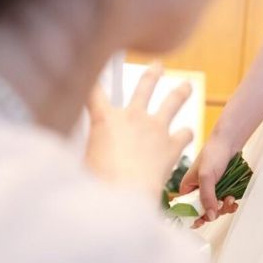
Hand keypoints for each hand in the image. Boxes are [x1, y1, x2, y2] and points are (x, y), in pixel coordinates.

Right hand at [85, 62, 192, 198]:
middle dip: (152, 74)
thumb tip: (74, 156)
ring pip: (173, 101)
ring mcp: (155, 128)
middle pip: (144, 87)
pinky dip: (186, 134)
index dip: (93, 81)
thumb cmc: (96, 183)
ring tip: (187, 85)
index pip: (94, 92)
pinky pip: (185, 133)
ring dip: (180, 92)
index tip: (95, 69)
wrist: (124, 196)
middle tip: (158, 66)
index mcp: (105, 119)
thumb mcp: (82, 162)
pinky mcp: (172, 145)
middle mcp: (133, 117)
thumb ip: (86, 150)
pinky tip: (187, 135)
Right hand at [179, 132, 238, 222]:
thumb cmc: (213, 153)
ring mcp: (210, 191)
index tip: (202, 221)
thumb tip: (210, 217)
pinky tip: (234, 201)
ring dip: (224, 208)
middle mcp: (197, 192)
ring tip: (231, 199)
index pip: (186, 210)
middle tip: (223, 205)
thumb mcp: (206, 176)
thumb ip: (207, 197)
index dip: (193, 218)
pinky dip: (230, 204)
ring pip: (215, 209)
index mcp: (187, 189)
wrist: (229, 141)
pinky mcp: (221, 189)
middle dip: (214, 212)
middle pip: (203, 212)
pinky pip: (224, 203)